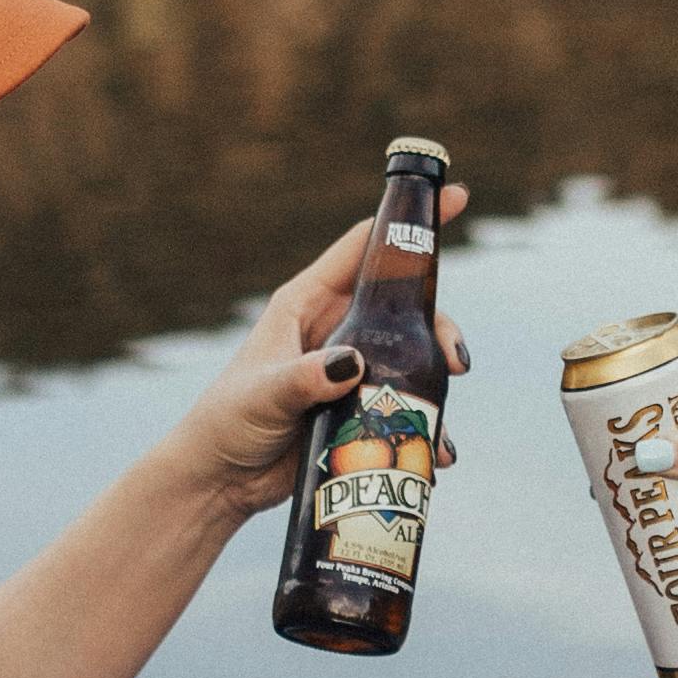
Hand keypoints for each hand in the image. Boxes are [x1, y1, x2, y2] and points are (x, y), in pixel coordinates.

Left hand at [164, 188, 470, 520]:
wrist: (222, 479)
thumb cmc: (228, 422)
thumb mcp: (264, 394)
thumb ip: (304, 378)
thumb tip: (354, 364)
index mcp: (308, 302)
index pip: (366, 246)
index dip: (408, 221)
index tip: (455, 198)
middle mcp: (335, 327)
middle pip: (403, 304)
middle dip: (437, 323)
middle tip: (455, 360)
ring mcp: (350, 367)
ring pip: (412, 354)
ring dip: (437, 375)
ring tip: (443, 413)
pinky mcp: (359, 406)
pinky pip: (404, 401)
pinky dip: (426, 419)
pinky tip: (438, 450)